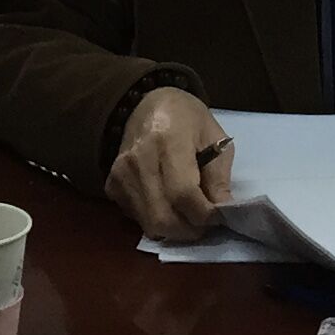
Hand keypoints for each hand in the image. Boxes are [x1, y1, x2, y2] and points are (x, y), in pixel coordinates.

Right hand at [106, 87, 234, 242]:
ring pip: (149, 224)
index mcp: (168, 140)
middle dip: (190, 230)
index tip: (220, 218)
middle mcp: (139, 160)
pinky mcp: (111, 185)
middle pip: (163, 217)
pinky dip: (156, 220)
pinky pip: (136, 218)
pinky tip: (167, 204)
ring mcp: (121, 175)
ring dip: (174, 230)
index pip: (184, 193)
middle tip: (205, 223)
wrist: (145, 104)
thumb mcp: (214, 136)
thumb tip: (223, 212)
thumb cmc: (186, 117)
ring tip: (189, 216)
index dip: (204, 214)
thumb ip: (219, 176)